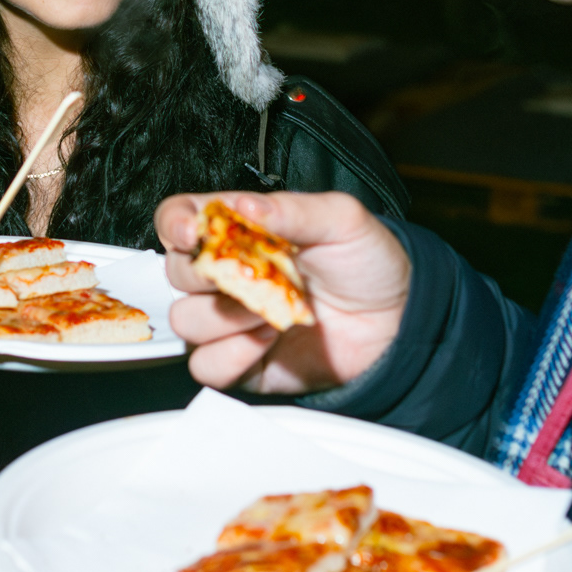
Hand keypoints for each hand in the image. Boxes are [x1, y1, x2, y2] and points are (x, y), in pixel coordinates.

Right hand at [155, 189, 411, 392]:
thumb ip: (291, 209)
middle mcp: (226, 274)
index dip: (176, 223)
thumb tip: (244, 206)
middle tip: (253, 276)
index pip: (179, 218)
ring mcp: (229, 320)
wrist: (396, 323)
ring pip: (185, 320)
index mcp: (239, 231)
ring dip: (226, 318)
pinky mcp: (238, 362)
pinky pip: (205, 365)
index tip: (193, 233)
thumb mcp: (340, 220)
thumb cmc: (367, 265)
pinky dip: (232, 355)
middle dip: (209, 275)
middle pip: (175, 272)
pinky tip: (267, 341)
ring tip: (272, 311)